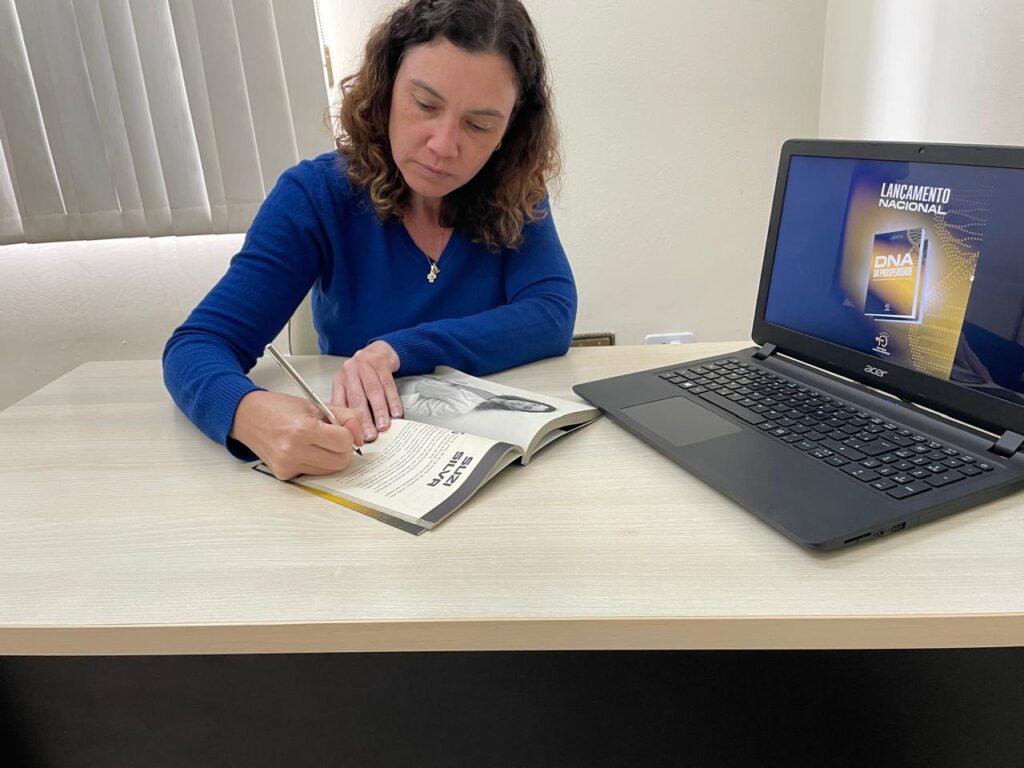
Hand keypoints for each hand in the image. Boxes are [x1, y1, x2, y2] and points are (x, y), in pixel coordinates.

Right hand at [229, 391, 363, 480]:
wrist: (247, 416)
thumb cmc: (279, 408)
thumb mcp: (315, 404)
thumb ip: (345, 417)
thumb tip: (359, 435)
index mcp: (302, 429)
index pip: (344, 442)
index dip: (347, 434)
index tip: (340, 427)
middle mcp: (293, 451)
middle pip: (340, 462)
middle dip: (342, 449)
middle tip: (332, 436)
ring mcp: (287, 466)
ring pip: (329, 470)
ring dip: (330, 457)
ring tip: (317, 441)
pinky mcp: (284, 475)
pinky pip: (313, 473)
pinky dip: (316, 462)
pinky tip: (304, 449)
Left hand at [329, 340, 402, 441]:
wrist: (378, 351)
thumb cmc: (364, 374)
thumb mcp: (350, 386)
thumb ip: (348, 405)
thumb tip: (348, 431)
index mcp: (340, 380)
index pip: (340, 403)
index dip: (346, 422)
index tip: (353, 437)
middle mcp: (350, 371)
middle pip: (357, 398)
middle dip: (364, 419)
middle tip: (370, 435)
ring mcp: (365, 365)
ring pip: (373, 391)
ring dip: (380, 411)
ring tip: (383, 426)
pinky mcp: (381, 362)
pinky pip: (388, 384)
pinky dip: (393, 400)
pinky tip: (396, 412)